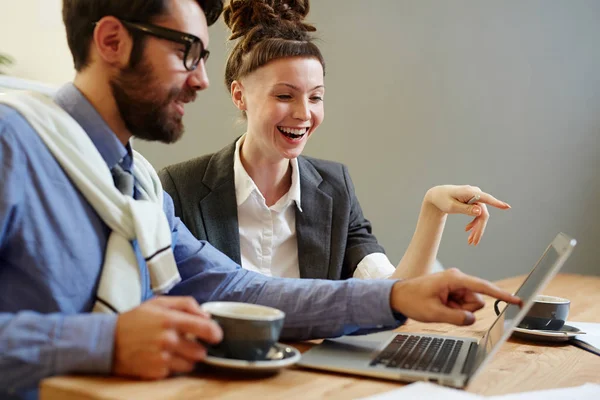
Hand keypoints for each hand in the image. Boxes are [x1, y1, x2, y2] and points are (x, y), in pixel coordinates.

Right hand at [113, 296, 221, 379]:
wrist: (106, 341)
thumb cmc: (136, 320)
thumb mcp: (159, 303)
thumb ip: (186, 304)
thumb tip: (207, 315)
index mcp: (170, 320)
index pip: (206, 329)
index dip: (215, 333)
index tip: (216, 335)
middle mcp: (167, 340)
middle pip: (200, 352)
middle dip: (197, 348)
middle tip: (188, 342)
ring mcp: (161, 359)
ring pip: (191, 365)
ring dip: (187, 359)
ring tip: (174, 350)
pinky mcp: (155, 373)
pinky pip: (176, 373)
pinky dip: (173, 367)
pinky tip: (162, 358)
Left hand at [390, 268, 521, 325]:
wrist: (397, 296)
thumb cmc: (412, 300)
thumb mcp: (434, 313)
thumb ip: (457, 318)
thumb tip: (472, 318)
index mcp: (454, 279)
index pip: (484, 287)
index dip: (502, 295)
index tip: (517, 300)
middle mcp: (457, 279)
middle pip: (477, 300)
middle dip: (465, 309)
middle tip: (443, 308)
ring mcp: (455, 285)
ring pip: (470, 304)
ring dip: (458, 310)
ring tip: (439, 306)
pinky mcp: (453, 290)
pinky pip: (462, 305)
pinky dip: (454, 309)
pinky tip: (440, 305)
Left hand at [425, 185, 510, 244]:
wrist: (436, 196)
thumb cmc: (442, 200)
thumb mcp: (451, 207)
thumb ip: (465, 209)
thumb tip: (479, 211)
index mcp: (470, 192)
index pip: (486, 199)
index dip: (497, 204)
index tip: (507, 207)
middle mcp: (475, 193)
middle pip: (483, 213)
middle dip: (479, 229)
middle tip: (473, 243)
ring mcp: (475, 197)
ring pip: (481, 215)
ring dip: (476, 228)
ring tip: (470, 241)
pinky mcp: (473, 201)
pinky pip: (477, 214)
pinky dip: (473, 223)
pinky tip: (467, 230)